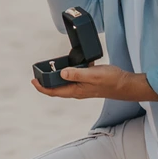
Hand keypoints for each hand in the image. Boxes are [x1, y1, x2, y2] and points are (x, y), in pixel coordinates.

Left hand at [31, 64, 154, 101]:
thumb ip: (77, 74)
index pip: (54, 92)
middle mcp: (77, 91)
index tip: (33, 81)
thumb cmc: (111, 80)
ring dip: (55, 79)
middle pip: (57, 89)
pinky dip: (67, 73)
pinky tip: (68, 66)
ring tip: (48, 70)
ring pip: (64, 84)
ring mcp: (82, 87)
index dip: (42, 88)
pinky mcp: (87, 82)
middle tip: (37, 75)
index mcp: (76, 91)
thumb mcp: (93, 74)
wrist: (125, 84)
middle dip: (45, 84)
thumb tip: (61, 73)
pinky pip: (73, 79)